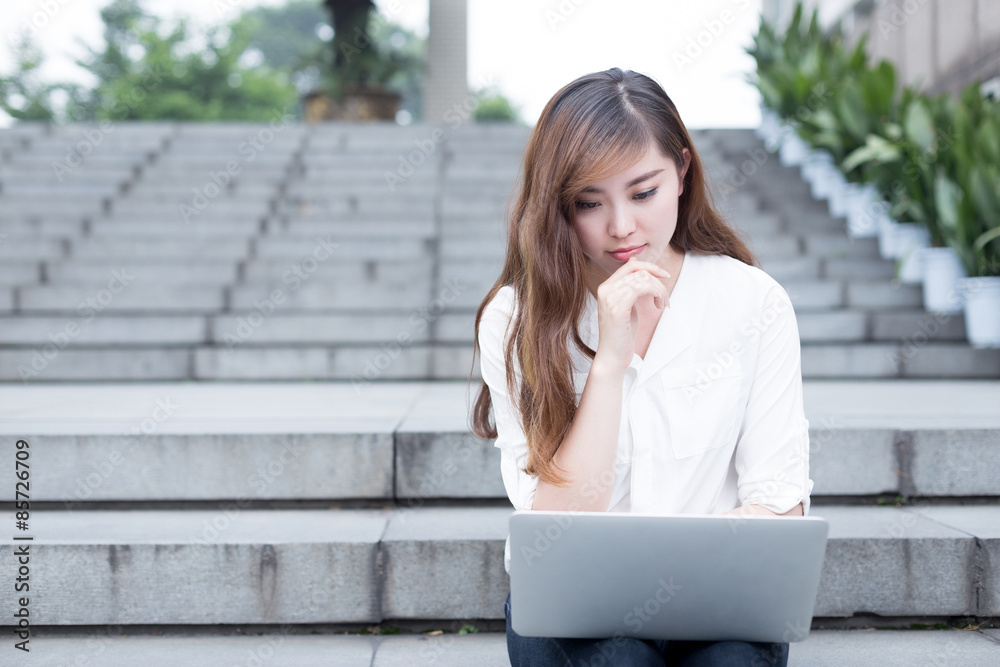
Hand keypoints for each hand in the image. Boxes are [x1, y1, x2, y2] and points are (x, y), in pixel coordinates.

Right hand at [593, 256, 669, 372]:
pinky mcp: (617, 308)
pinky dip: (656, 293)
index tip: (664, 275)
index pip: (629, 266)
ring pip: (642, 279)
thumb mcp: (628, 305)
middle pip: (638, 271)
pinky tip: (659, 304)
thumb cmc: (621, 334)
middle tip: (664, 297)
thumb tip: (636, 266)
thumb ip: (631, 287)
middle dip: (657, 280)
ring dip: (659, 289)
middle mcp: (605, 289)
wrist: (612, 356)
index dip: (650, 267)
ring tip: (662, 303)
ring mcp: (610, 298)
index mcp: (606, 287)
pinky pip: (640, 288)